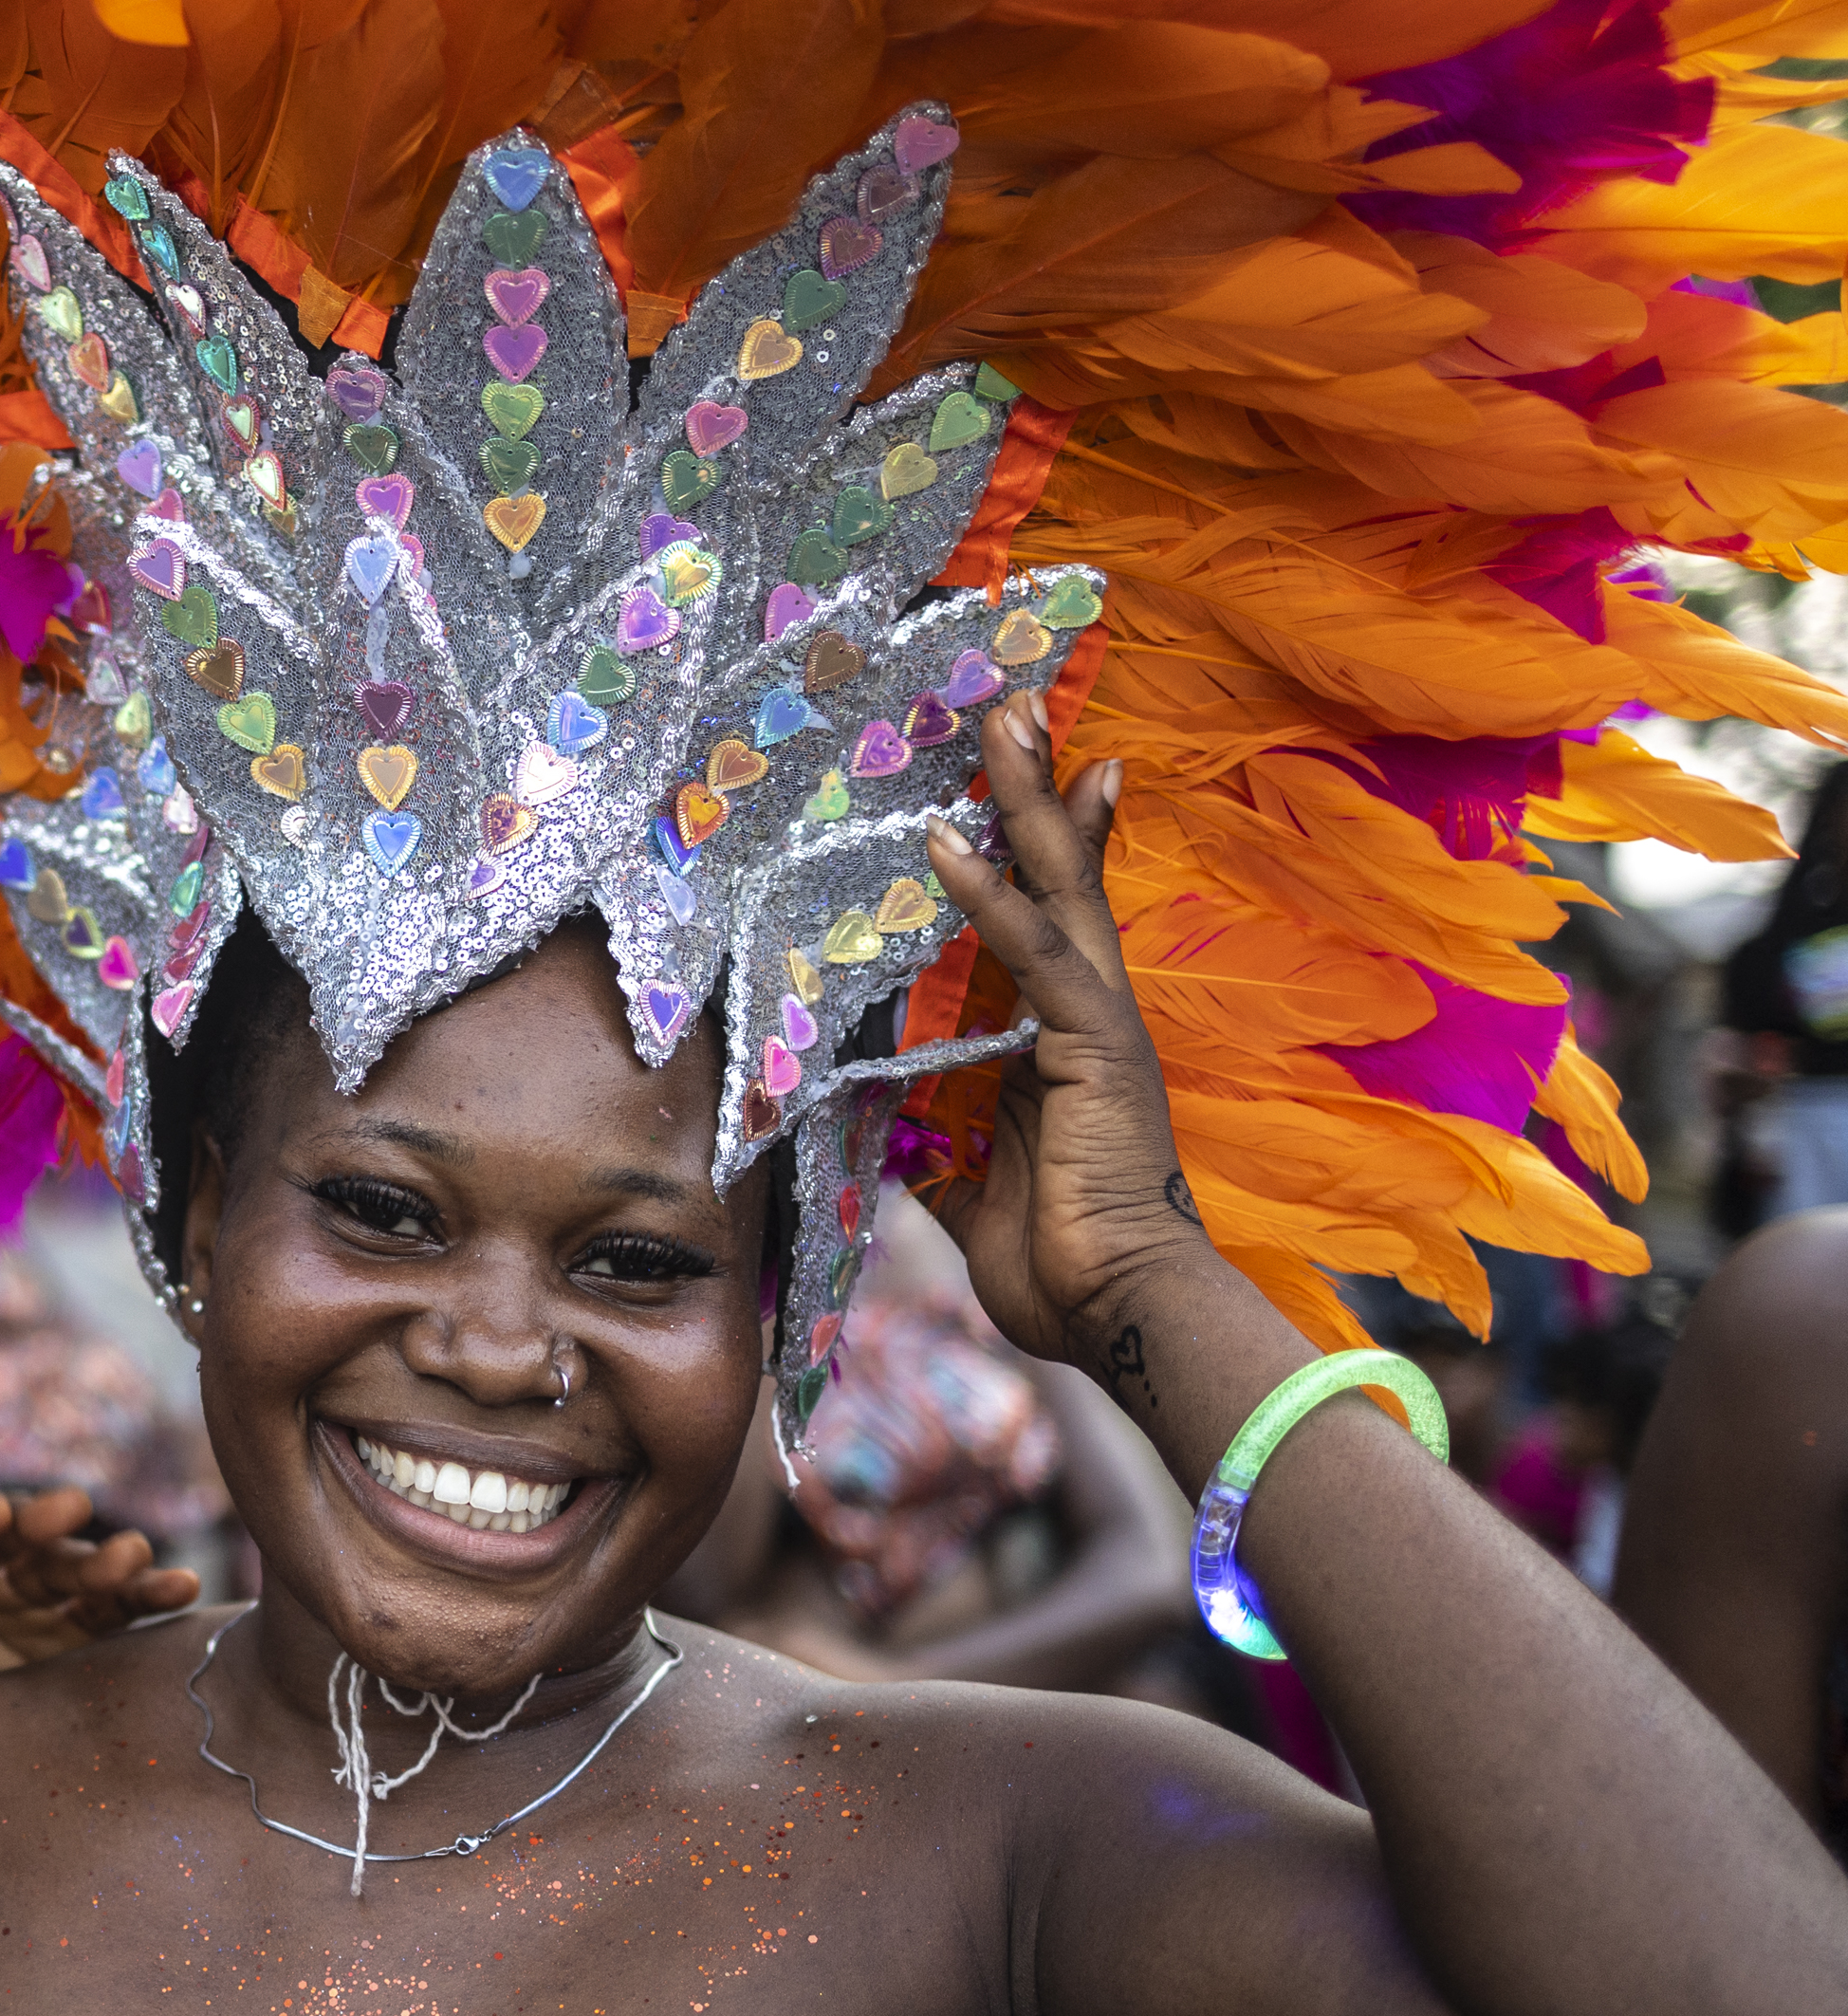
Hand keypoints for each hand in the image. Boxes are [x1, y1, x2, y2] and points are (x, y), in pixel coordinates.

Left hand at [0, 1484, 199, 1759]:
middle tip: (67, 1515)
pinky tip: (182, 1592)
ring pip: (66, 1565)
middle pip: (9, 1530)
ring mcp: (22, 1598)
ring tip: (136, 1558)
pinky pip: (110, 1611)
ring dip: (100, 1557)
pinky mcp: (67, 1638)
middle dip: (39, 1521)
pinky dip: (144, 1599)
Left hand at [922, 694, 1224, 1376]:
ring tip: (1003, 718)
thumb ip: (939, 1145)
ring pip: (1060, 887)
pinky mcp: (1094, 1045)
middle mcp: (1091, 1014)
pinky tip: (945, 840)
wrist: (1122, 1314)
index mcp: (1065, 1041)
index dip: (1038, 844)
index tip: (1025, 772)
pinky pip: (1034, 953)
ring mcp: (1100, 1023)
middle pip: (1064, 875)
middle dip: (1037, 788)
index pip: (1050, 917)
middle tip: (1015, 702)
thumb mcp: (971, 1190)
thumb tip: (892, 1130)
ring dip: (1025, 801)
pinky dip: (989, 894)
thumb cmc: (1060, 1266)